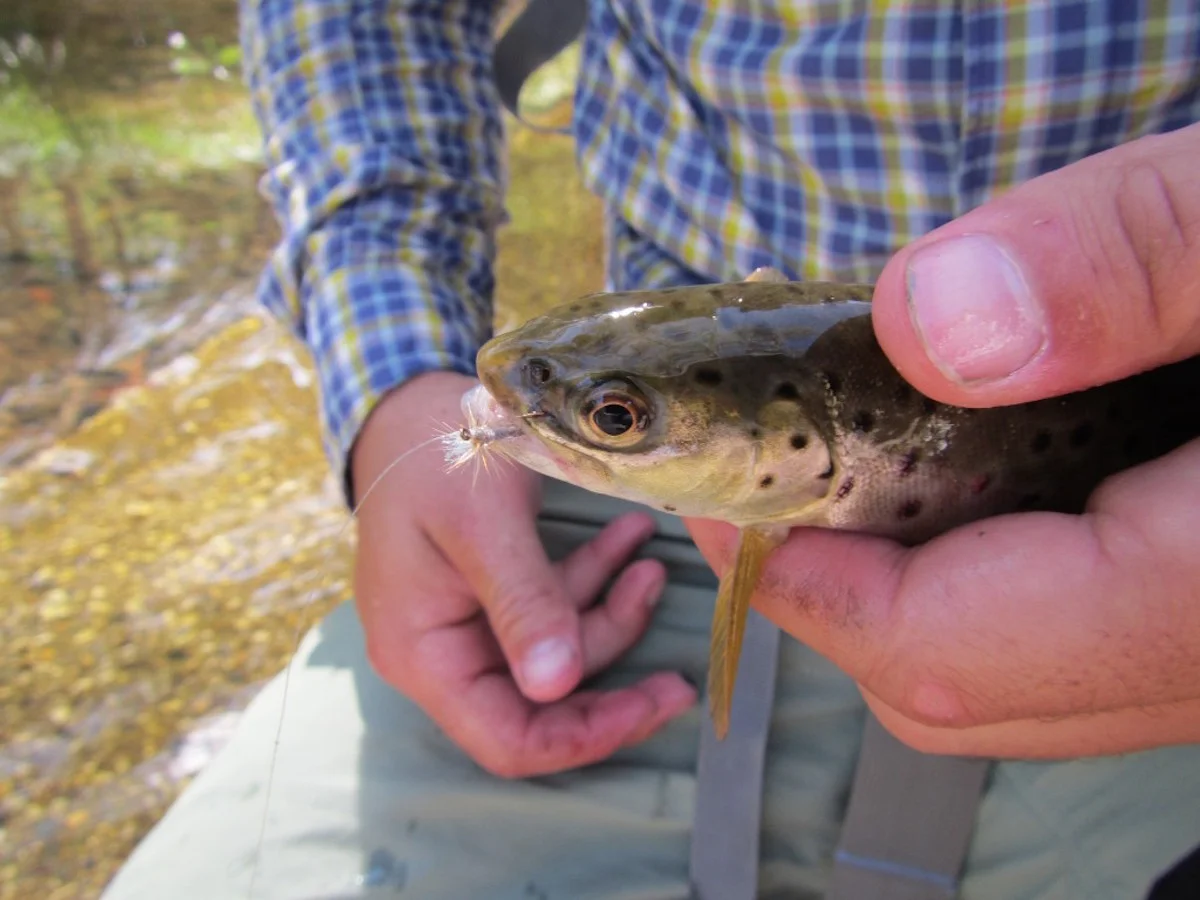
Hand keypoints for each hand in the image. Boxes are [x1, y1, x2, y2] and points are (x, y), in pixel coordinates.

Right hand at [350, 371, 694, 776]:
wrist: (407, 404)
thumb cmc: (434, 456)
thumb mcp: (483, 524)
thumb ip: (522, 603)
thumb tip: (558, 684)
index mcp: (425, 655)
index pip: (506, 738)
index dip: (584, 736)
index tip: (652, 705)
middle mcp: (444, 654)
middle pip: (540, 705)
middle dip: (612, 684)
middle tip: (680, 676)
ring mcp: (470, 624)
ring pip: (559, 649)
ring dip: (611, 612)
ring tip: (652, 561)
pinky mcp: (495, 593)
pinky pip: (554, 606)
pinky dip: (594, 578)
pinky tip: (631, 539)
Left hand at [688, 122, 1199, 759]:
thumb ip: (1133, 260)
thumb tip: (933, 317)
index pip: (952, 652)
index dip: (811, 590)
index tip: (727, 506)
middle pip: (971, 686)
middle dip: (844, 601)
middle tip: (768, 491)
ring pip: (1026, 674)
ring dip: (913, 590)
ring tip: (853, 480)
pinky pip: (1082, 635)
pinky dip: (996, 575)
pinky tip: (978, 481)